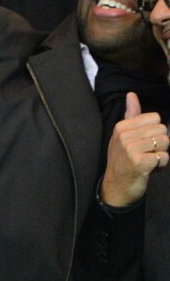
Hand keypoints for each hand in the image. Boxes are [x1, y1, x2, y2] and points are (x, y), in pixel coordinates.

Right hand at [101, 92, 168, 206]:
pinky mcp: (140, 162)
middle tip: (146, 153)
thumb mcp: (122, 135)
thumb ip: (131, 114)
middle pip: (162, 130)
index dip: (154, 131)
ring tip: (148, 161)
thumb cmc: (123, 159)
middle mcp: (124, 135)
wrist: (116, 186)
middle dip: (160, 143)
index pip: (155, 118)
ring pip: (165, 143)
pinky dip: (161, 165)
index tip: (143, 142)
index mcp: (121, 126)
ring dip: (161, 154)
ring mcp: (131, 148)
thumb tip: (132, 94)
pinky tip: (149, 169)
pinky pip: (165, 157)